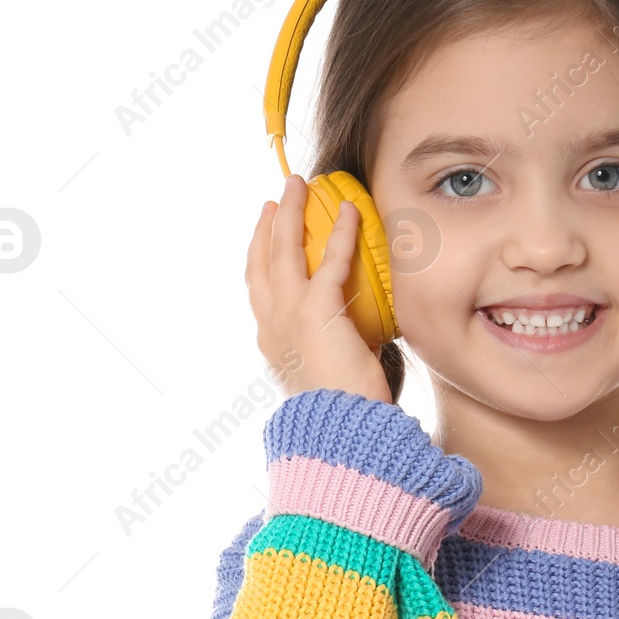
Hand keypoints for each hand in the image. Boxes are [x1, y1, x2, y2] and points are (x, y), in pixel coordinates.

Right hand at [247, 173, 392, 403]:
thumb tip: (359, 346)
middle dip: (267, 224)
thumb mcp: (328, 380)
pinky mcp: (317, 311)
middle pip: (260, 261)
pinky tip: (350, 211)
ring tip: (298, 184)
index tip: (264, 234)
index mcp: (272, 344)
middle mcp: (271, 326)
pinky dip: (341, 232)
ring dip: (291, 212)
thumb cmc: (343, 416)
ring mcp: (289, 316)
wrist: (341, 434)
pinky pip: (331, 260)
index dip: (259, 258)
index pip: (259, 292)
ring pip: (283, 250)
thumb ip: (333, 356)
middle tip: (275, 198)